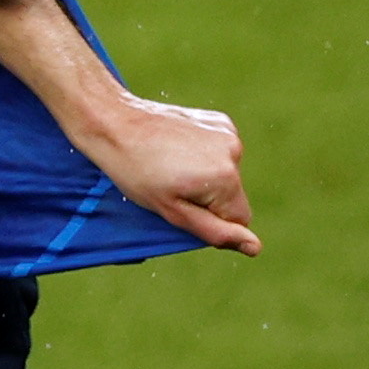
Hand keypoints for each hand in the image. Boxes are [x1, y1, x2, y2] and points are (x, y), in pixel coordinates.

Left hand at [81, 98, 261, 255]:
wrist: (113, 122)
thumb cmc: (136, 172)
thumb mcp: (172, 211)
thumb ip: (215, 232)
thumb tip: (255, 248)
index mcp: (225, 179)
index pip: (240, 219)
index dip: (210, 219)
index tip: (181, 205)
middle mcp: (234, 152)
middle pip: (233, 195)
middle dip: (207, 197)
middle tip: (169, 184)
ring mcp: (227, 132)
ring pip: (225, 173)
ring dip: (204, 175)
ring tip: (168, 164)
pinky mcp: (218, 120)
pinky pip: (219, 151)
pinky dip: (202, 154)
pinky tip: (174, 147)